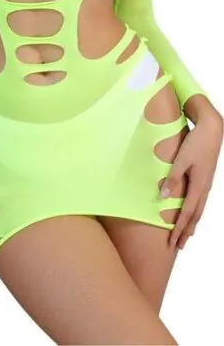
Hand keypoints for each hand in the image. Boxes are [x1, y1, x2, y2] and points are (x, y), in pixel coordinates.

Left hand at [162, 113, 222, 249]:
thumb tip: (163, 197)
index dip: (179, 229)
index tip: (172, 242)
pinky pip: (200, 201)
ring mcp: (206, 183)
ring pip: (199, 209)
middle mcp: (204, 188)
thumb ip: (172, 178)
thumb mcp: (181, 160)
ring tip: (186, 234)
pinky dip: (195, 211)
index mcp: (198, 186)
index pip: (186, 214)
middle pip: (195, 216)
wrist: (212, 130)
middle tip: (178, 246)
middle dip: (186, 232)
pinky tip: (191, 211)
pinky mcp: (205, 178)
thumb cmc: (196, 143)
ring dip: (191, 223)